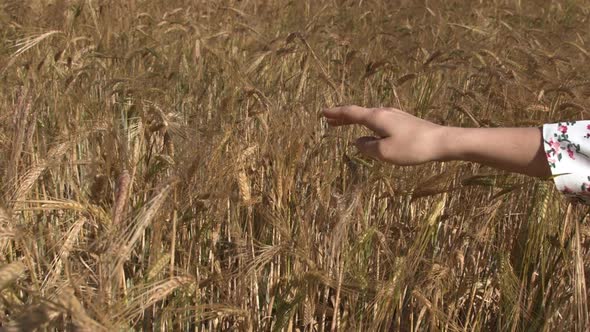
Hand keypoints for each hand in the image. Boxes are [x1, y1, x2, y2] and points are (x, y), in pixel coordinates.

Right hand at [322, 105, 445, 165]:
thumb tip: (357, 142)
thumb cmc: (411, 147)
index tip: (323, 113)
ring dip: (355, 120)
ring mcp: (395, 115)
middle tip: (329, 119)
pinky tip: (370, 131)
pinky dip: (367, 124)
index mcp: (376, 118)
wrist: (441, 142)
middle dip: (343, 117)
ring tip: (345, 124)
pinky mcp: (403, 121)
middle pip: (359, 113)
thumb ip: (367, 147)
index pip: (350, 113)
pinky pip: (379, 121)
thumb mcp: (384, 152)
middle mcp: (383, 112)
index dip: (336, 114)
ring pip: (369, 116)